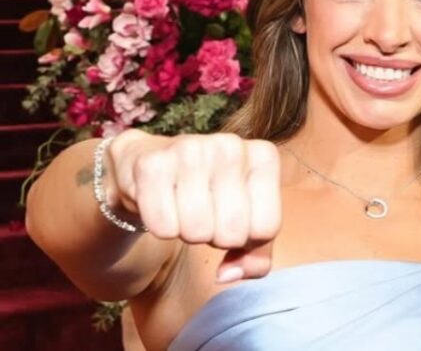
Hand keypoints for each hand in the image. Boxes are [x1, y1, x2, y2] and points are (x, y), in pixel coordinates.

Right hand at [103, 130, 282, 282]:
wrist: (152, 167)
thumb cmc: (209, 196)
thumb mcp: (245, 220)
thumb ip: (256, 256)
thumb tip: (228, 274)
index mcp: (264, 156)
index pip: (266, 229)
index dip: (245, 241)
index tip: (232, 220)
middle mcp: (231, 146)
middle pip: (231, 233)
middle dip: (215, 237)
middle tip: (204, 215)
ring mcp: (192, 149)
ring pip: (197, 232)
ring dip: (187, 233)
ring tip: (183, 208)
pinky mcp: (152, 164)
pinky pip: (164, 227)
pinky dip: (161, 228)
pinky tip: (161, 203)